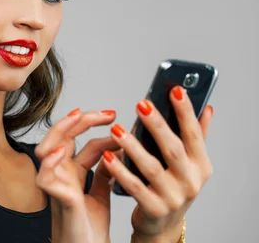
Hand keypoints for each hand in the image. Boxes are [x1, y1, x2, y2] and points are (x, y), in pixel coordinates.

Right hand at [34, 108, 120, 242]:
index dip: (95, 127)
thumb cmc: (89, 231)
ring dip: (60, 132)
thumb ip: (103, 174)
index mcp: (72, 173)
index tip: (115, 118)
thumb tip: (116, 151)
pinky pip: (44, 178)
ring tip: (77, 119)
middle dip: (80, 120)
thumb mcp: (101, 195)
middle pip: (61, 138)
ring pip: (45, 150)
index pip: (77, 140)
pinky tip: (63, 152)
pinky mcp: (57, 200)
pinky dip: (51, 162)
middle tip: (107, 114)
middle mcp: (61, 175)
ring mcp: (56, 186)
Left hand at [102, 85, 213, 241]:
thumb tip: (207, 108)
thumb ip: (197, 136)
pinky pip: (134, 187)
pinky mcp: (154, 209)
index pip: (194, 134)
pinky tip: (108, 156)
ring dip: (133, 147)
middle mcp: (191, 181)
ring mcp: (173, 197)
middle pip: (173, 149)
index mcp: (200, 165)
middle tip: (141, 104)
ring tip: (117, 130)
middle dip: (158, 125)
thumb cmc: (172, 186)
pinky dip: (120, 171)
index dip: (185, 111)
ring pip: (151, 167)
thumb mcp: (189, 164)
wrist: (162, 225)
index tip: (174, 89)